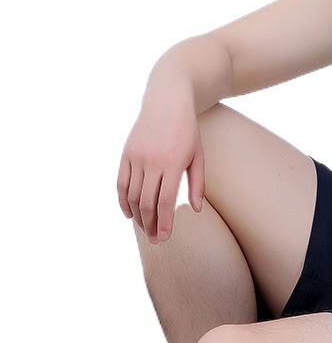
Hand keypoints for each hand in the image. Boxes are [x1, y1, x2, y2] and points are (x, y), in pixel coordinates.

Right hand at [117, 99, 204, 243]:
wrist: (167, 101)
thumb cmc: (188, 131)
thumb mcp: (198, 156)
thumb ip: (197, 184)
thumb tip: (194, 210)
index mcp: (172, 163)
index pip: (165, 202)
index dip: (164, 222)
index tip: (164, 238)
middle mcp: (151, 161)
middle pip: (147, 202)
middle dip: (150, 224)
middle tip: (155, 240)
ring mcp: (136, 157)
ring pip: (132, 195)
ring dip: (137, 216)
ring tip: (145, 229)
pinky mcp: (126, 153)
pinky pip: (121, 183)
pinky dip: (123, 200)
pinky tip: (129, 214)